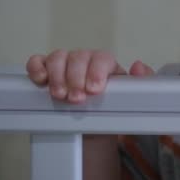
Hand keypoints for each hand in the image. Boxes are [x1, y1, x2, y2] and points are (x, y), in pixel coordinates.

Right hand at [26, 50, 154, 103]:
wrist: (94, 123)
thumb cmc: (112, 106)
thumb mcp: (133, 97)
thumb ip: (142, 82)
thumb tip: (138, 66)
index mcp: (106, 64)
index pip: (102, 58)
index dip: (97, 71)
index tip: (94, 90)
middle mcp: (85, 60)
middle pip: (78, 57)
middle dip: (76, 78)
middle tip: (76, 100)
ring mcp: (64, 64)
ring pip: (58, 57)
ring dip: (58, 76)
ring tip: (60, 96)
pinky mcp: (46, 72)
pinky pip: (38, 62)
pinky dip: (37, 68)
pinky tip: (40, 81)